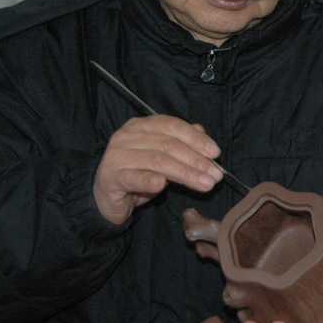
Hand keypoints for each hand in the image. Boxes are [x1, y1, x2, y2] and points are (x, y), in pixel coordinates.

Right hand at [93, 115, 222, 223]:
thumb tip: (202, 133)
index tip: (216, 152)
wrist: (106, 197)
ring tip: (205, 184)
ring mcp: (116, 156)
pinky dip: (149, 181)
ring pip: (157, 161)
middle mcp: (127, 136)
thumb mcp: (161, 156)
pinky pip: (133, 178)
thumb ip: (179, 143)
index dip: (195, 138)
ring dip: (185, 173)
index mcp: (140, 126)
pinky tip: (162, 185)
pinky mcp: (110, 178)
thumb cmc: (137, 173)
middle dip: (196, 160)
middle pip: (167, 144)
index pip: (171, 126)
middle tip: (216, 174)